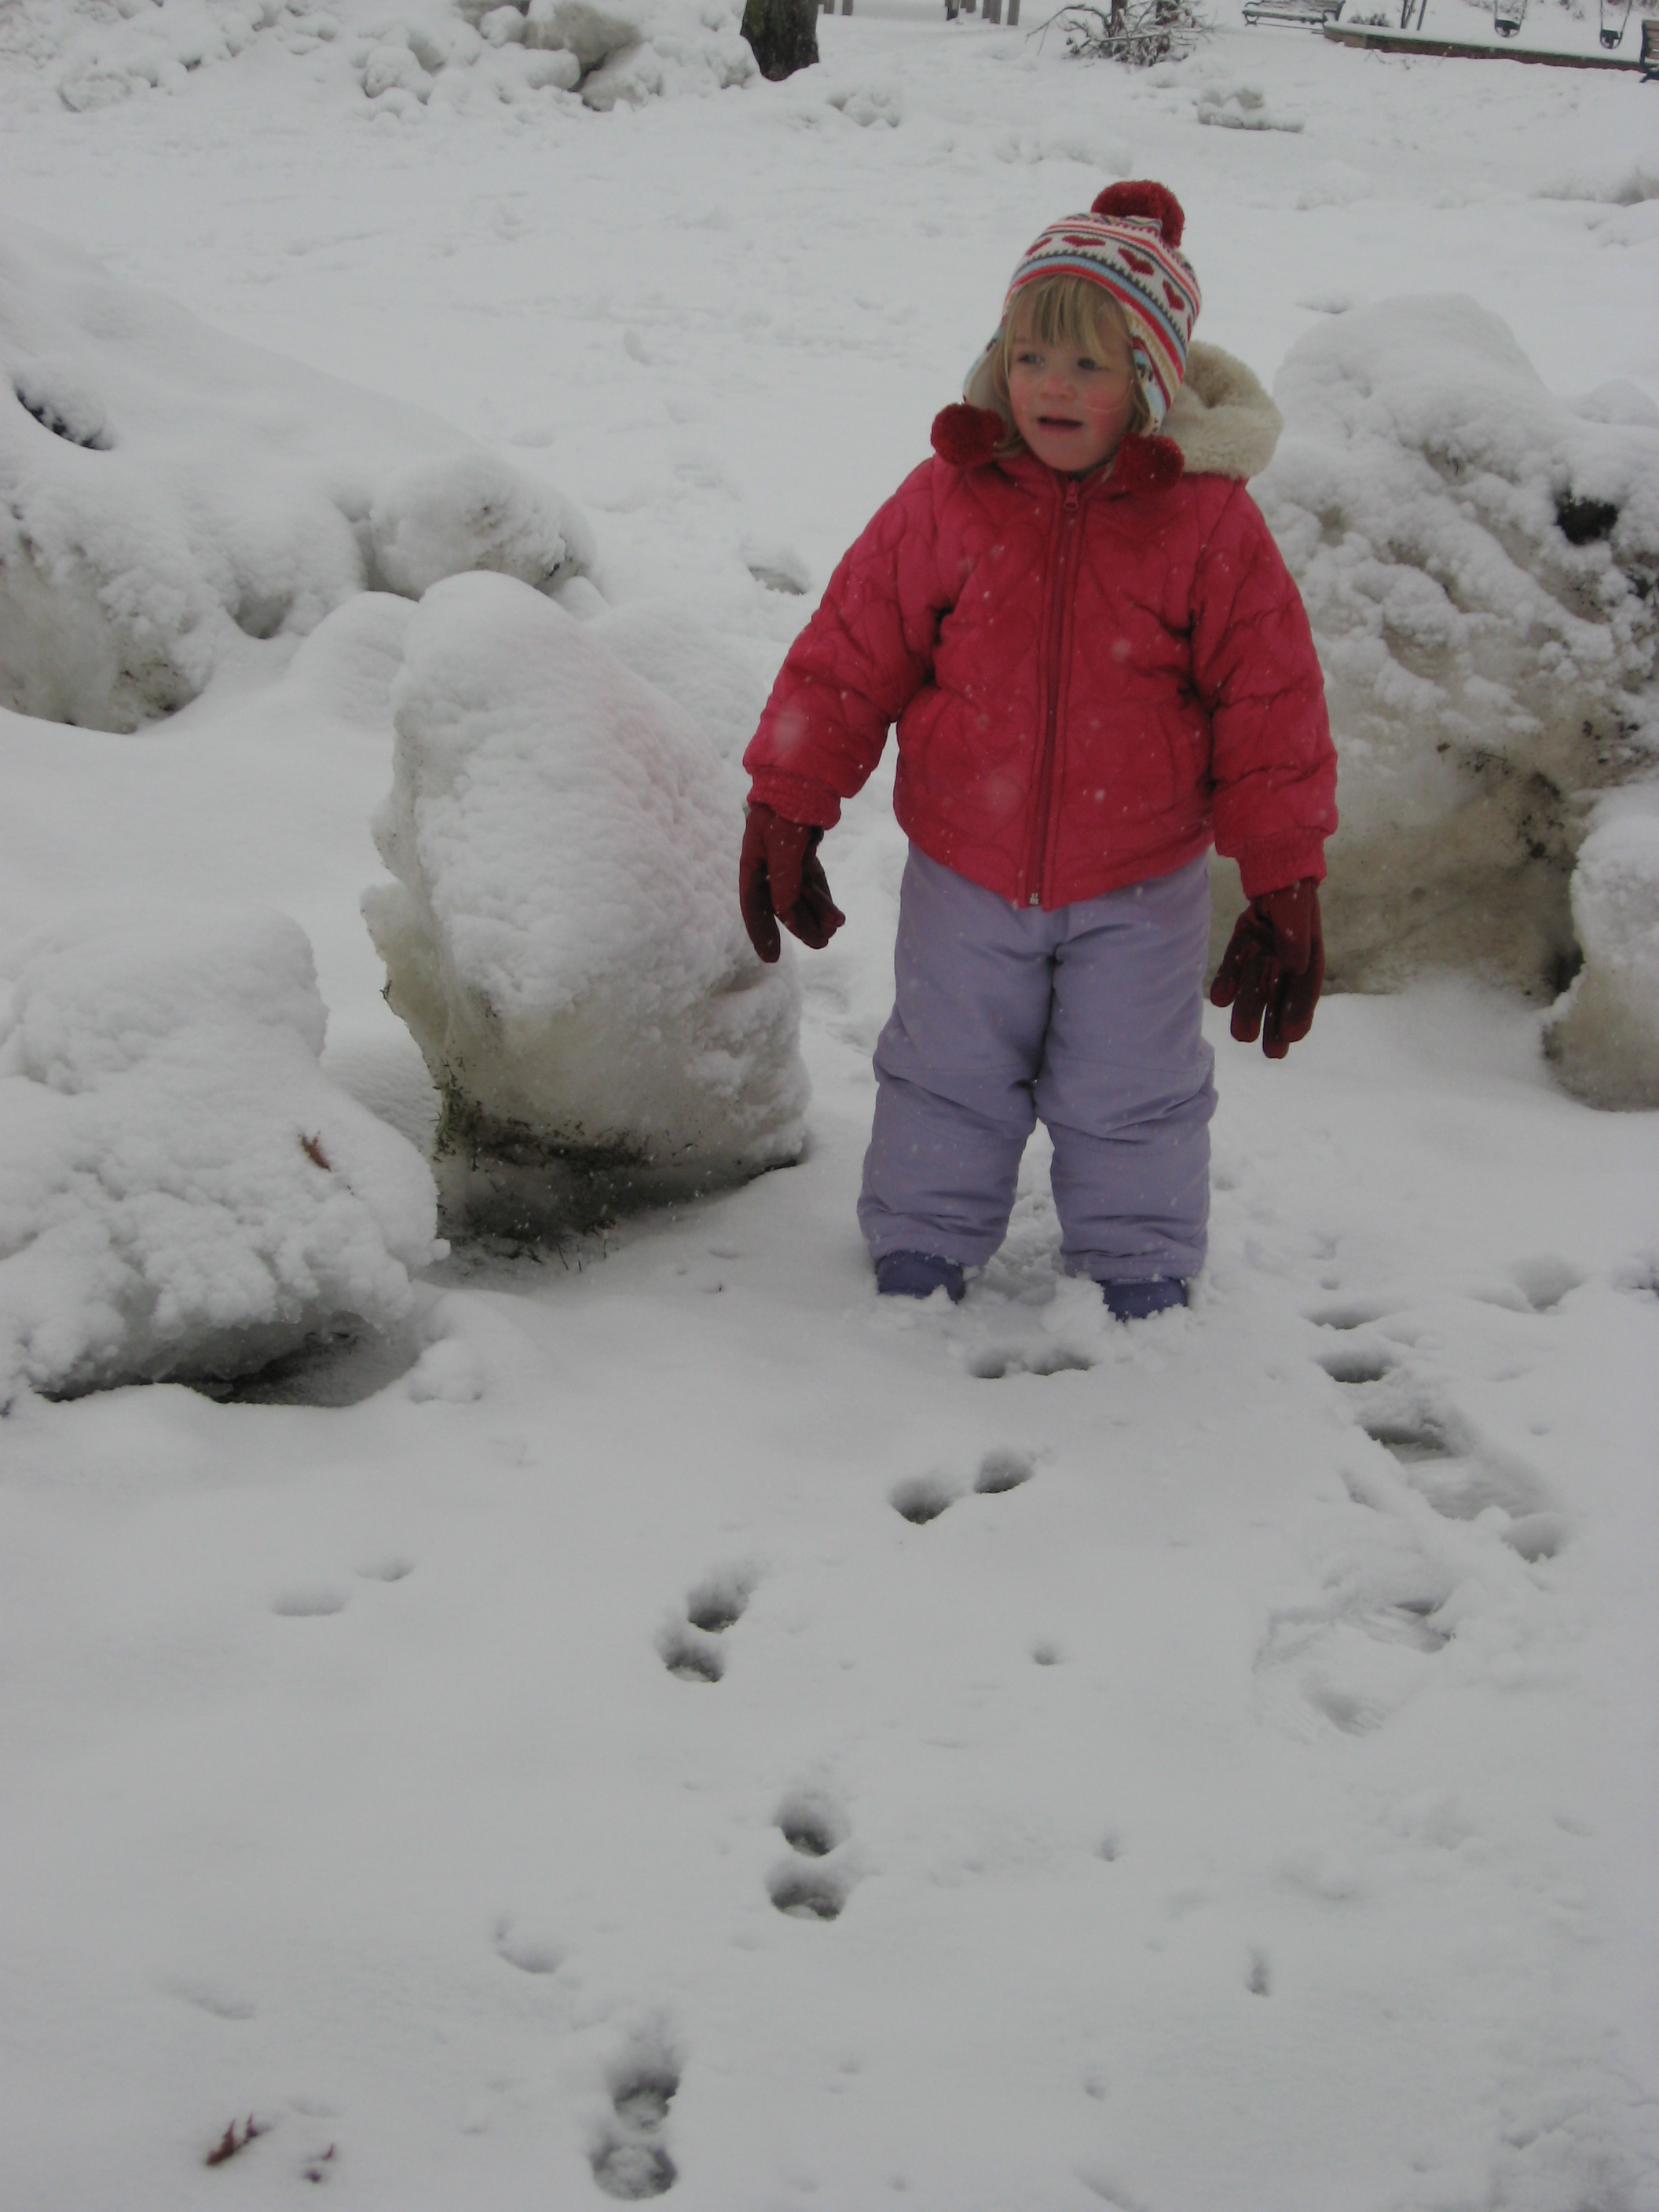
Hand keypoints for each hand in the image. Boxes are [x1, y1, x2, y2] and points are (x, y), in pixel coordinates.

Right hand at [739, 803, 845, 964]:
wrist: (807, 774)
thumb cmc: (789, 804)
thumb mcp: (784, 841)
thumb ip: (785, 877)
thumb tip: (784, 912)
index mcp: (753, 860)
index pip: (754, 904)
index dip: (761, 932)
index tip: (771, 958)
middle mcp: (767, 862)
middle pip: (781, 903)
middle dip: (800, 926)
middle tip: (821, 945)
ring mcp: (786, 858)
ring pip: (800, 895)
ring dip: (817, 913)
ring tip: (835, 929)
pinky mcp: (804, 852)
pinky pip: (813, 883)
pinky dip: (823, 898)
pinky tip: (837, 915)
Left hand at [1210, 880, 1323, 1058]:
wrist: (1271, 869)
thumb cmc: (1291, 893)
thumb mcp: (1296, 911)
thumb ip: (1295, 938)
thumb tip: (1295, 966)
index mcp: (1309, 956)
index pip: (1306, 989)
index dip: (1300, 1012)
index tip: (1292, 1035)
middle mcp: (1285, 961)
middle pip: (1280, 996)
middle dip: (1276, 1024)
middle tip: (1273, 1053)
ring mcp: (1263, 954)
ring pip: (1255, 987)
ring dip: (1249, 1010)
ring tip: (1242, 1035)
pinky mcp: (1243, 946)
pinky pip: (1233, 967)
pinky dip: (1227, 982)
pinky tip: (1219, 1000)